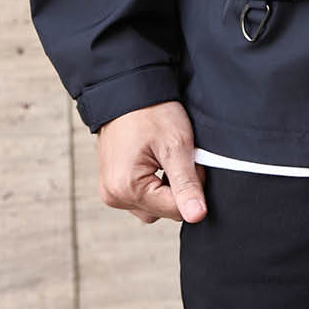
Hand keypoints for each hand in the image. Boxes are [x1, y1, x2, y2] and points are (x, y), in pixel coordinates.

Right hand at [96, 100, 207, 223]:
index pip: (175, 211)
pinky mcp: (113, 185)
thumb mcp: (176, 146)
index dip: (192, 186)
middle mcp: (114, 196)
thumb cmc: (150, 112)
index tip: (190, 161)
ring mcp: (111, 192)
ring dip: (164, 187)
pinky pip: (141, 196)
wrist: (126, 91)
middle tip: (177, 156)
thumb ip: (187, 185)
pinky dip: (152, 183)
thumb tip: (197, 217)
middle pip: (163, 211)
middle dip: (177, 188)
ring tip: (163, 156)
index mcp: (127, 189)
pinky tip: (153, 160)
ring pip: (153, 206)